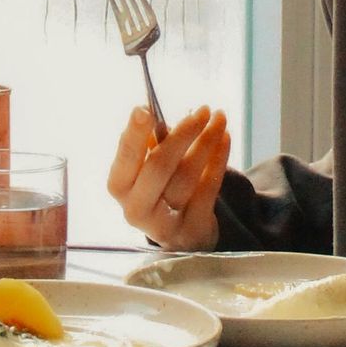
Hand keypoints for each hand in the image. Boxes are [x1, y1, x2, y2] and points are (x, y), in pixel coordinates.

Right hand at [108, 103, 231, 251]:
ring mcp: (164, 224)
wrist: (184, 236)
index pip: (126, 158)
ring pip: (187, 176)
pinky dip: (218, 160)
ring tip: (219, 118)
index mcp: (120, 187)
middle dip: (183, 134)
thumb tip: (156, 114)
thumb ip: (153, 145)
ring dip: (206, 142)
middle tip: (203, 110)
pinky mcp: (193, 229)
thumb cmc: (162, 190)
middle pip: (160, 166)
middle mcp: (136, 208)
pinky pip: (208, 188)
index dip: (134, 134)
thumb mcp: (150, 169)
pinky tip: (225, 138)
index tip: (145, 109)